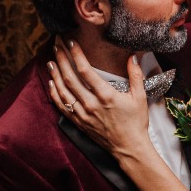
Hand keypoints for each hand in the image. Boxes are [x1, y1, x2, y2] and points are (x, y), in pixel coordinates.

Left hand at [47, 39, 152, 160]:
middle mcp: (91, 104)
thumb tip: (132, 56)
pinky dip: (54, 94)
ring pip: (63, 91)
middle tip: (56, 45)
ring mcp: (83, 114)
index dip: (76, 55)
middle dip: (62, 59)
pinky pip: (62, 106)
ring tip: (50, 60)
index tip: (71, 42)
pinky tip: (51, 83)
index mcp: (106, 95)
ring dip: (55, 74)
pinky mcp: (79, 123)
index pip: (85, 70)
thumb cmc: (136, 122)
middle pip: (70, 78)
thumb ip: (135, 75)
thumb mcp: (140, 97)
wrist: (129, 148)